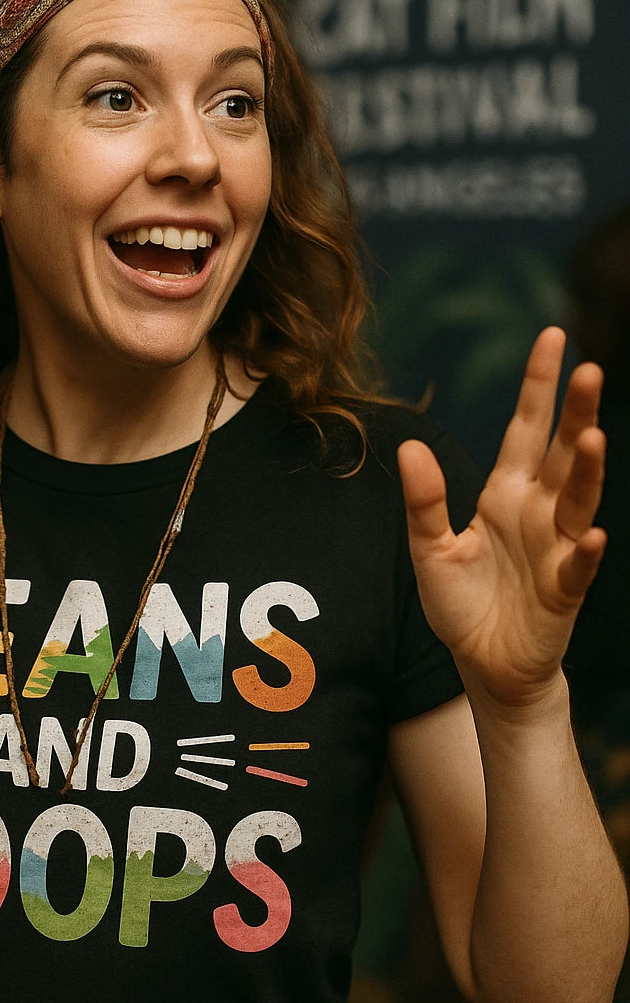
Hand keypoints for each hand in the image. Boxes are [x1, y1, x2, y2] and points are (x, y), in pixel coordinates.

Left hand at [398, 326, 605, 709]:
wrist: (484, 665)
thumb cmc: (462, 604)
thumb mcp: (430, 550)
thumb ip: (424, 501)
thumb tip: (409, 446)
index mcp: (506, 494)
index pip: (527, 429)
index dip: (539, 386)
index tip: (552, 337)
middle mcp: (539, 512)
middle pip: (560, 453)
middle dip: (576, 413)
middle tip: (590, 369)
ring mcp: (557, 549)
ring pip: (578, 501)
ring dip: (586, 472)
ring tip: (590, 439)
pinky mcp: (564, 591)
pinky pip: (579, 568)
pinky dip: (586, 553)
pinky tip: (593, 535)